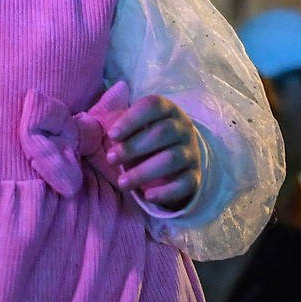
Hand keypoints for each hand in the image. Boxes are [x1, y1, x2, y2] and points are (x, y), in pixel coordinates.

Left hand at [101, 95, 201, 210]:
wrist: (177, 162)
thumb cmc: (146, 138)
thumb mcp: (133, 126)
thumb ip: (118, 122)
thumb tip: (106, 124)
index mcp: (168, 110)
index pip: (152, 106)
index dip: (131, 119)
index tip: (112, 135)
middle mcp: (183, 129)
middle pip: (162, 132)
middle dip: (133, 147)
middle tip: (110, 159)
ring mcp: (191, 153)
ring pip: (171, 159)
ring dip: (143, 172)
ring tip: (122, 182)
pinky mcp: (195, 177)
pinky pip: (184, 183)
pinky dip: (165, 191)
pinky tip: (147, 195)